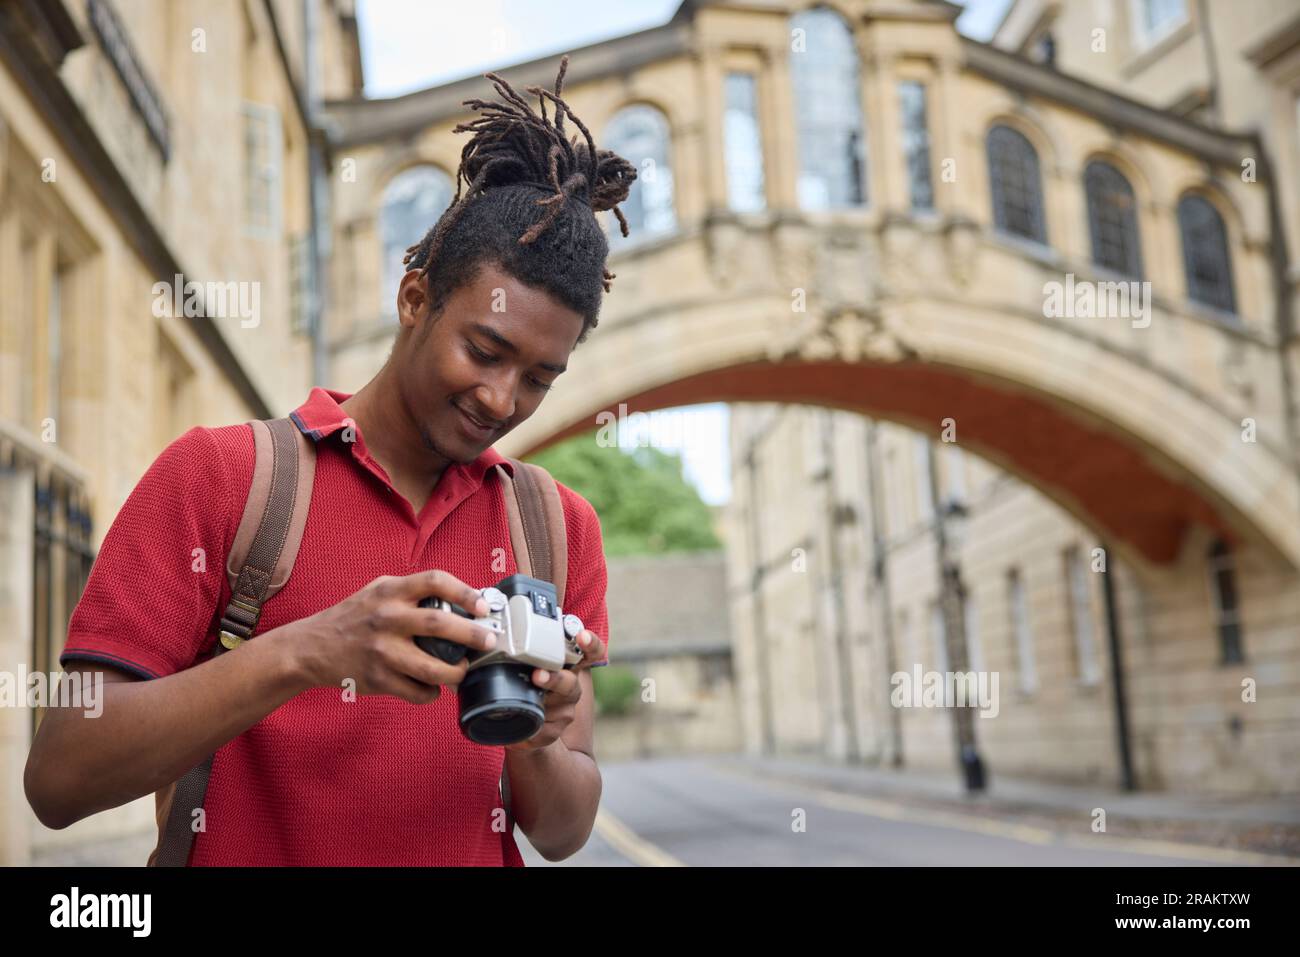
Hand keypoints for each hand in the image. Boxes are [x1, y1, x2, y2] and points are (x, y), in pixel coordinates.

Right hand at [290, 569, 498, 703]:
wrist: (311, 647)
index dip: (465, 592)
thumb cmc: (353, 617)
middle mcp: (386, 618)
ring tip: (463, 669)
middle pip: (439, 624)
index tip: (483, 607)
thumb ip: (412, 592)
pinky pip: (417, 692)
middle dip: (472, 634)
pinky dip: (432, 693)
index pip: (435, 581)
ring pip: (432, 667)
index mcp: (390, 591)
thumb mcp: (379, 591)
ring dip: (455, 672)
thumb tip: (463, 602)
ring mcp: (382, 651)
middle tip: (489, 641)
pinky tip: (434, 687)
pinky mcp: (378, 679)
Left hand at [504, 629, 603, 751]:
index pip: (589, 651)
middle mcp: (570, 685)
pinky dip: (532, 729)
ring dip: (543, 704)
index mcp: (565, 664)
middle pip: (571, 681)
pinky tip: (521, 731)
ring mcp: (565, 709)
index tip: (582, 636)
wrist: (520, 725)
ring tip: (528, 703)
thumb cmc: (522, 686)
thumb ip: (524, 641)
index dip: (590, 643)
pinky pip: (545, 730)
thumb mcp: (523, 663)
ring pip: (559, 707)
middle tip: (538, 676)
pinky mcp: (555, 731)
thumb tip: (508, 607)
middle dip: (555, 678)